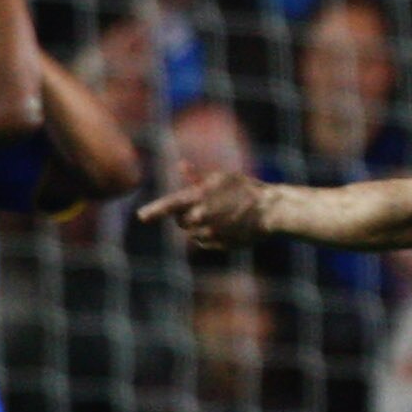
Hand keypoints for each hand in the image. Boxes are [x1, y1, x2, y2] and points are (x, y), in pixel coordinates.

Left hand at [140, 168, 273, 248]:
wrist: (270, 210)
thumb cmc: (246, 189)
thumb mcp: (221, 177)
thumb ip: (197, 178)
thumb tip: (181, 165)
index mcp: (198, 198)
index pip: (168, 206)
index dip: (153, 211)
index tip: (141, 216)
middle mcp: (201, 218)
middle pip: (180, 222)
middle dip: (186, 216)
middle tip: (203, 207)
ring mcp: (210, 234)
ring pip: (193, 234)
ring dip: (199, 227)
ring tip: (220, 216)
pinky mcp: (220, 245)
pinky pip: (205, 243)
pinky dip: (210, 237)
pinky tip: (225, 227)